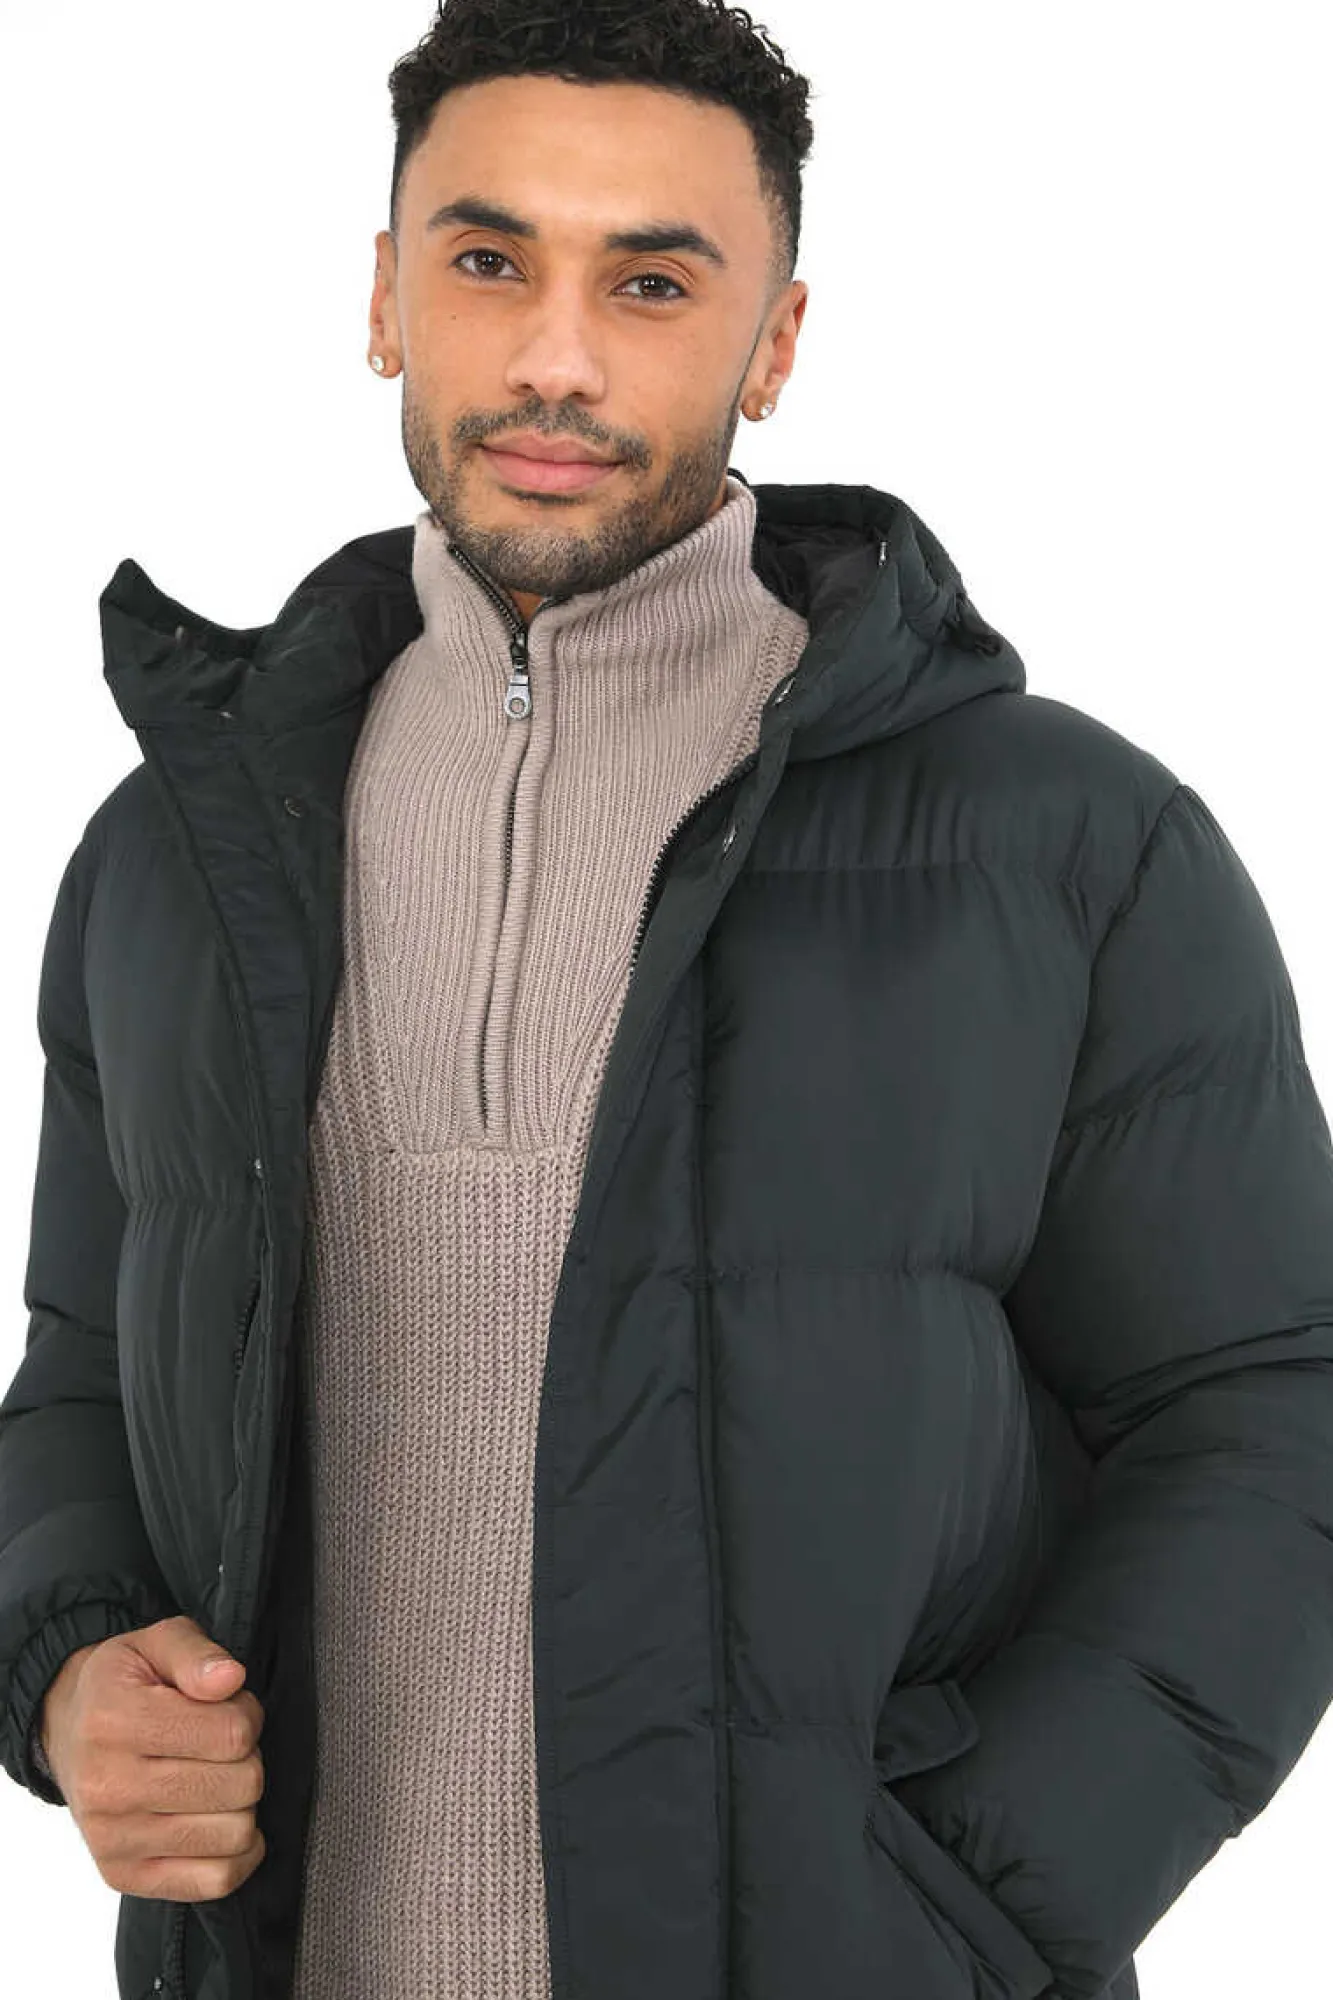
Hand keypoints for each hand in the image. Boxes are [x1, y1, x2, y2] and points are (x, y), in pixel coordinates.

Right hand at [39, 1613, 265, 1901]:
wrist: (69, 1731)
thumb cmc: (126, 1686)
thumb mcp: (157, 1643)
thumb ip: (197, 1653)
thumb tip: (230, 1679)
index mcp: (115, 1721)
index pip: (232, 1732)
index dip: (247, 1714)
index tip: (229, 1708)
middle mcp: (108, 1786)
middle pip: (240, 1784)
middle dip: (248, 1758)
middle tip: (222, 1745)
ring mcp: (114, 1839)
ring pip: (236, 1833)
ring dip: (242, 1803)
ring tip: (214, 1777)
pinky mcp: (123, 1875)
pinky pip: (215, 1881)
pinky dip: (237, 1853)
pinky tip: (220, 1820)